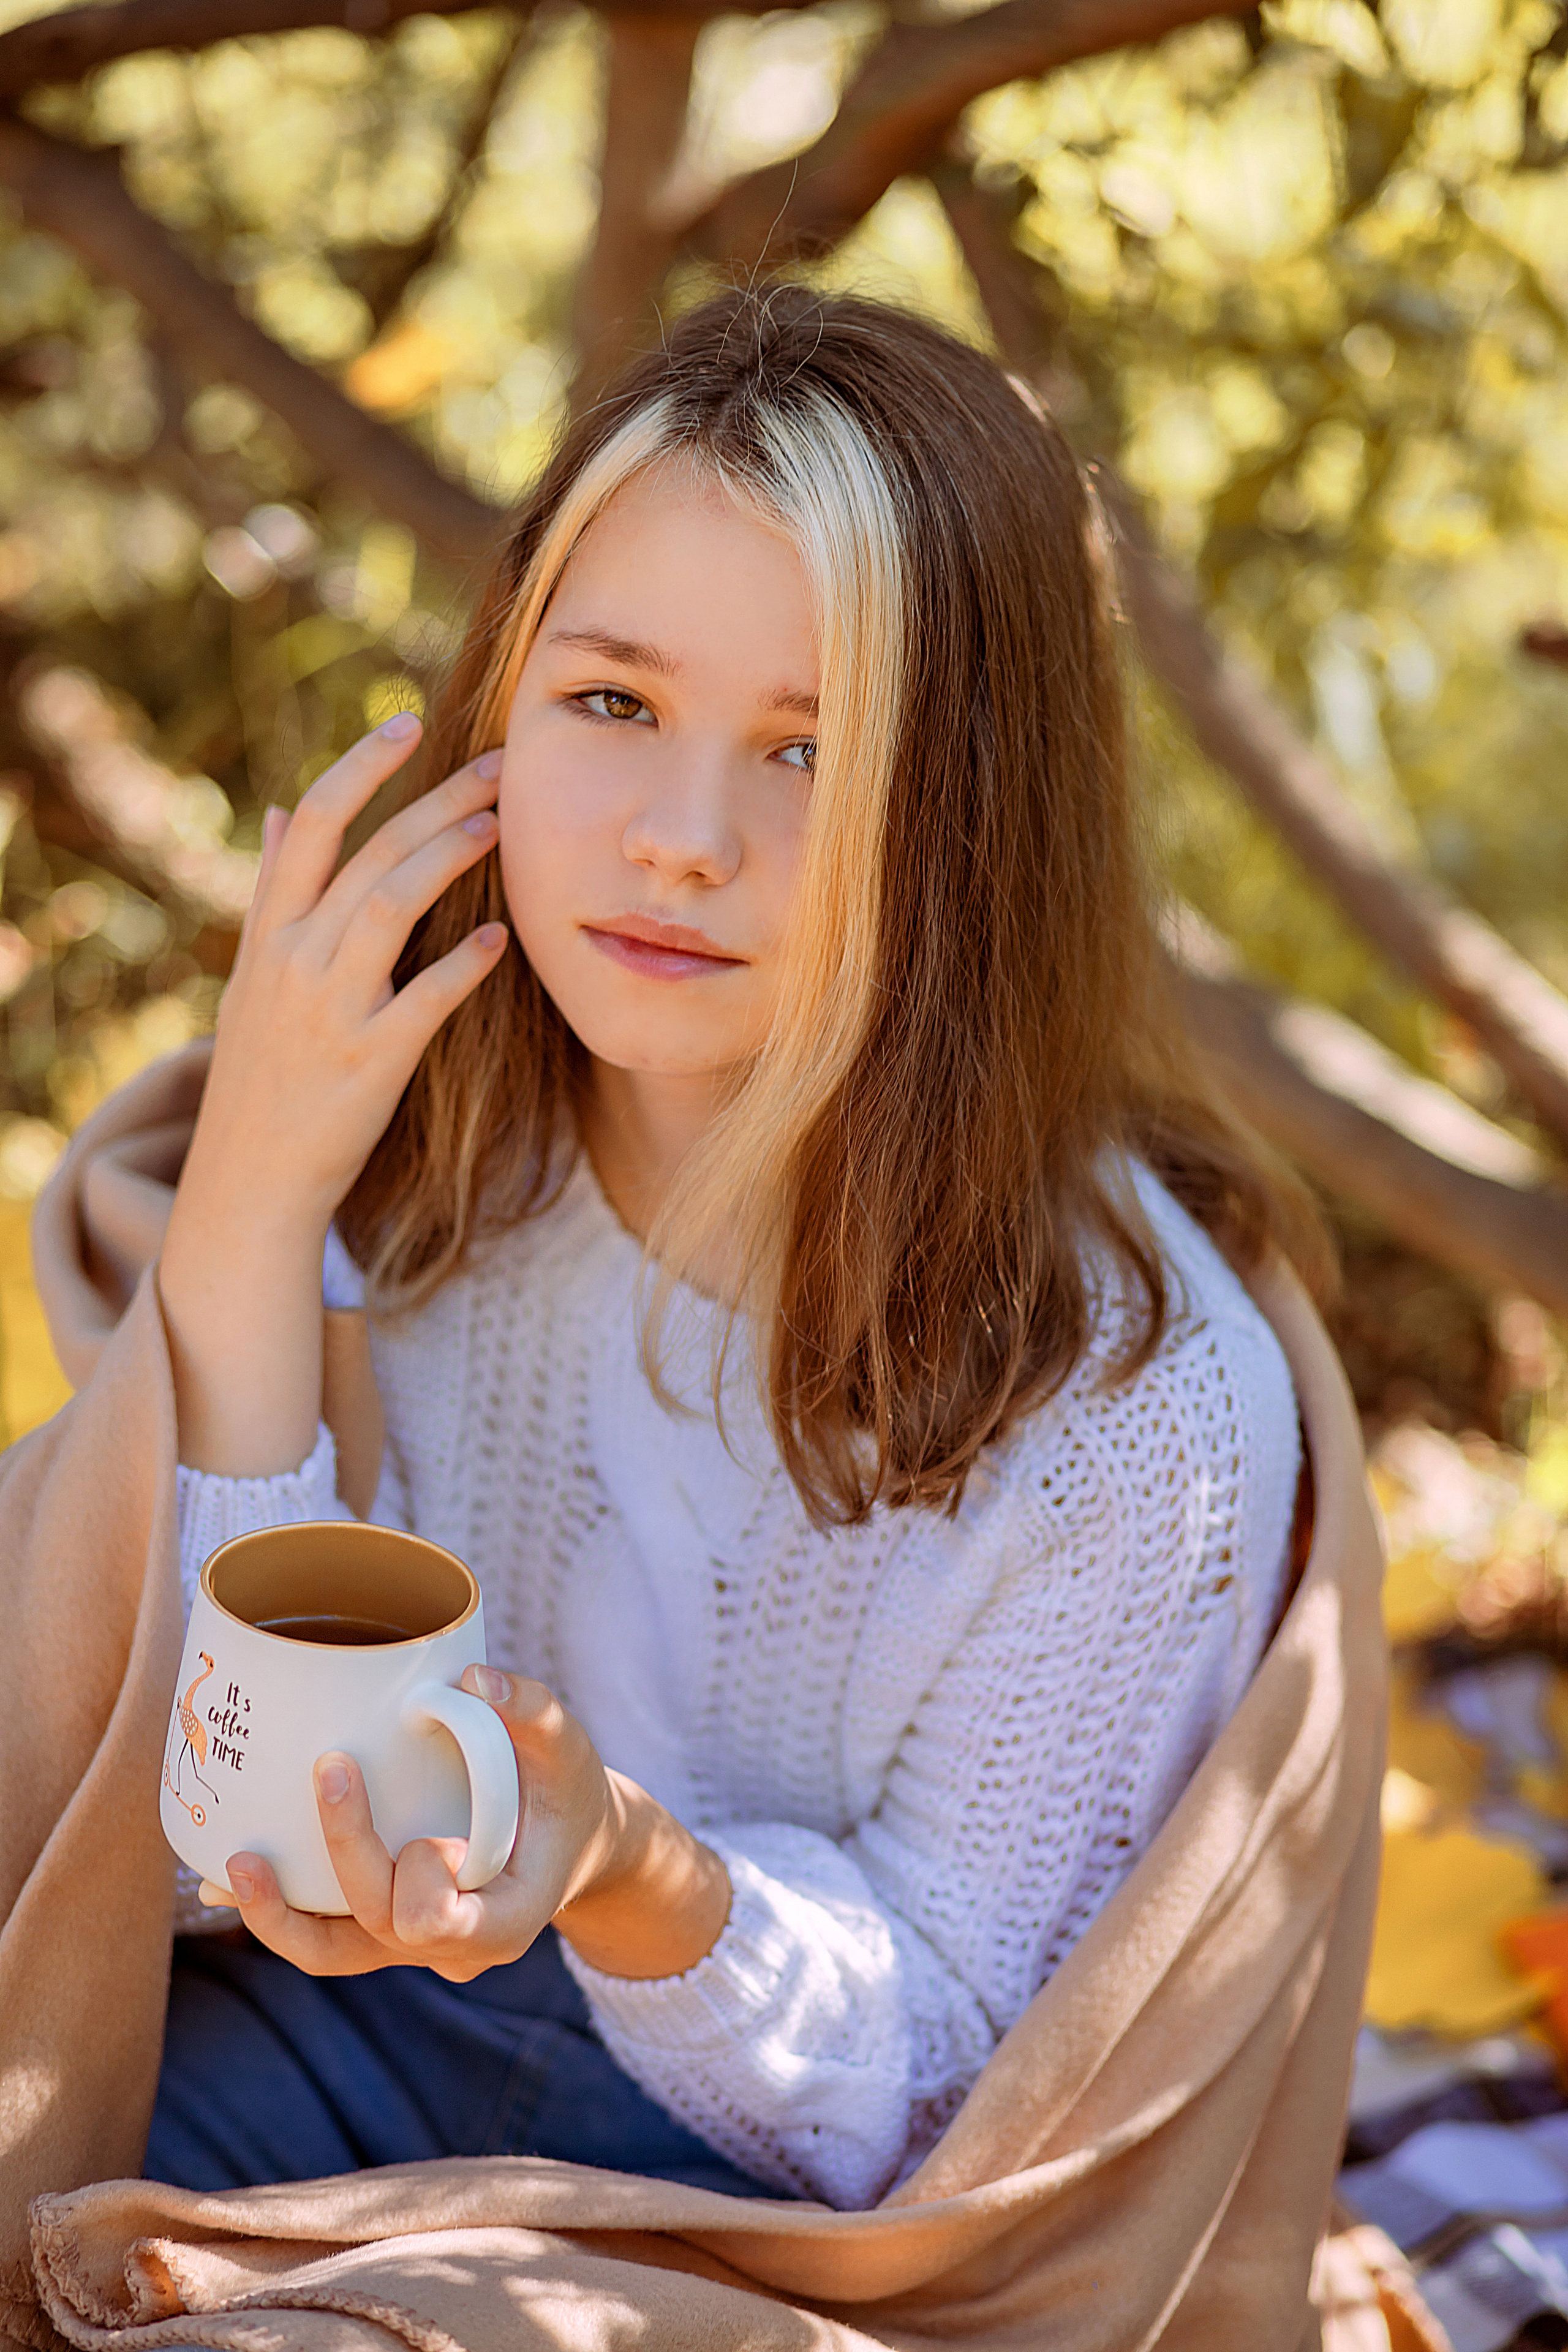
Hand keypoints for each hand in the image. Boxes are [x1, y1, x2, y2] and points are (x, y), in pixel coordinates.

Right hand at [175, 712, 507, 1242]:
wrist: (251, 1181)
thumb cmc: (261, 1075)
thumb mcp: (250, 980)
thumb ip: (271, 896)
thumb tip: (274, 815)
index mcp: (267, 934)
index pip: (309, 822)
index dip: (360, 767)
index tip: (407, 723)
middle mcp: (292, 960)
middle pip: (367, 852)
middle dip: (434, 799)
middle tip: (498, 766)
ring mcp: (329, 1008)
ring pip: (390, 906)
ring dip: (447, 857)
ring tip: (499, 827)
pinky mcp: (369, 1060)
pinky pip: (424, 998)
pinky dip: (463, 963)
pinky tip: (499, 938)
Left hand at [210, 1669, 732, 1983]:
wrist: (572, 1843)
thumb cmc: (568, 1793)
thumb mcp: (569, 1747)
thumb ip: (530, 1710)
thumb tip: (474, 1678)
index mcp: (504, 1919)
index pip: (439, 1925)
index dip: (422, 1881)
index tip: (435, 1834)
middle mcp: (452, 1947)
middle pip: (377, 1922)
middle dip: (349, 1850)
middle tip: (333, 1767)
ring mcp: (411, 1946)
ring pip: (330, 1953)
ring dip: (278, 1915)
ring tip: (235, 1862)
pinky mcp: (382, 1927)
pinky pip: (321, 1933)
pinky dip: (279, 1907)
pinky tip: (231, 1875)